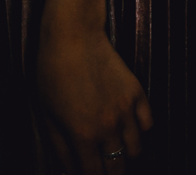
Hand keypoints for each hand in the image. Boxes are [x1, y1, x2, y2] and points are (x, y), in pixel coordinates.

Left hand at [37, 23, 152, 172]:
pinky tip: (127, 126)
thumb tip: (70, 171)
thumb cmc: (53, 72)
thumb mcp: (48, 114)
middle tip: (101, 167)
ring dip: (124, 154)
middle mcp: (108, 126)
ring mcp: (126, 109)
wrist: (73, 36)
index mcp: (82, 135)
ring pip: (136, 150)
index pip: (94, 174)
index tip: (88, 173)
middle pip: (118, 168)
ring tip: (113, 148)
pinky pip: (148, 124)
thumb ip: (61, 148)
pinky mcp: (137, 92)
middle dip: (110, 172)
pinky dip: (140, 131)